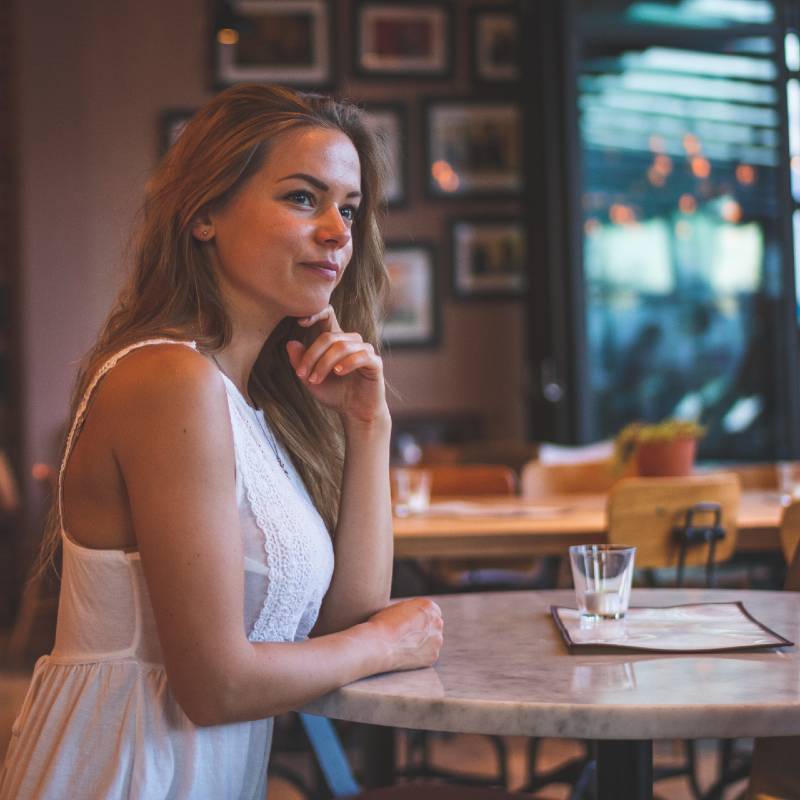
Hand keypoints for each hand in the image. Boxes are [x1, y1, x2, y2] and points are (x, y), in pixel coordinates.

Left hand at [286, 305, 387, 424]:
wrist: (354, 413)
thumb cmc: (334, 394)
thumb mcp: (310, 379)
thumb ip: (300, 362)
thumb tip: (290, 343)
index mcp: (336, 340)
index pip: (328, 315)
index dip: (316, 313)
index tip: (300, 322)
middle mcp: (351, 341)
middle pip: (329, 336)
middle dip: (312, 356)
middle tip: (302, 375)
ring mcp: (365, 350)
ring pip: (342, 346)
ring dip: (325, 363)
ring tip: (315, 380)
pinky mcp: (375, 362)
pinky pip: (362, 356)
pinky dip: (348, 363)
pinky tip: (338, 373)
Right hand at [366, 598, 443, 672]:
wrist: (379, 644)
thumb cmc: (383, 623)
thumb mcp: (399, 607)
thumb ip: (413, 611)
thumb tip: (417, 618)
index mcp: (429, 606)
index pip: (431, 612)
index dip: (420, 619)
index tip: (410, 624)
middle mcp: (437, 621)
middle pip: (434, 626)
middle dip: (424, 631)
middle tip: (407, 636)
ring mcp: (437, 640)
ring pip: (432, 641)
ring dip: (423, 643)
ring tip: (405, 645)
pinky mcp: (433, 656)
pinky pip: (429, 655)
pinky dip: (420, 655)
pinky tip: (407, 654)